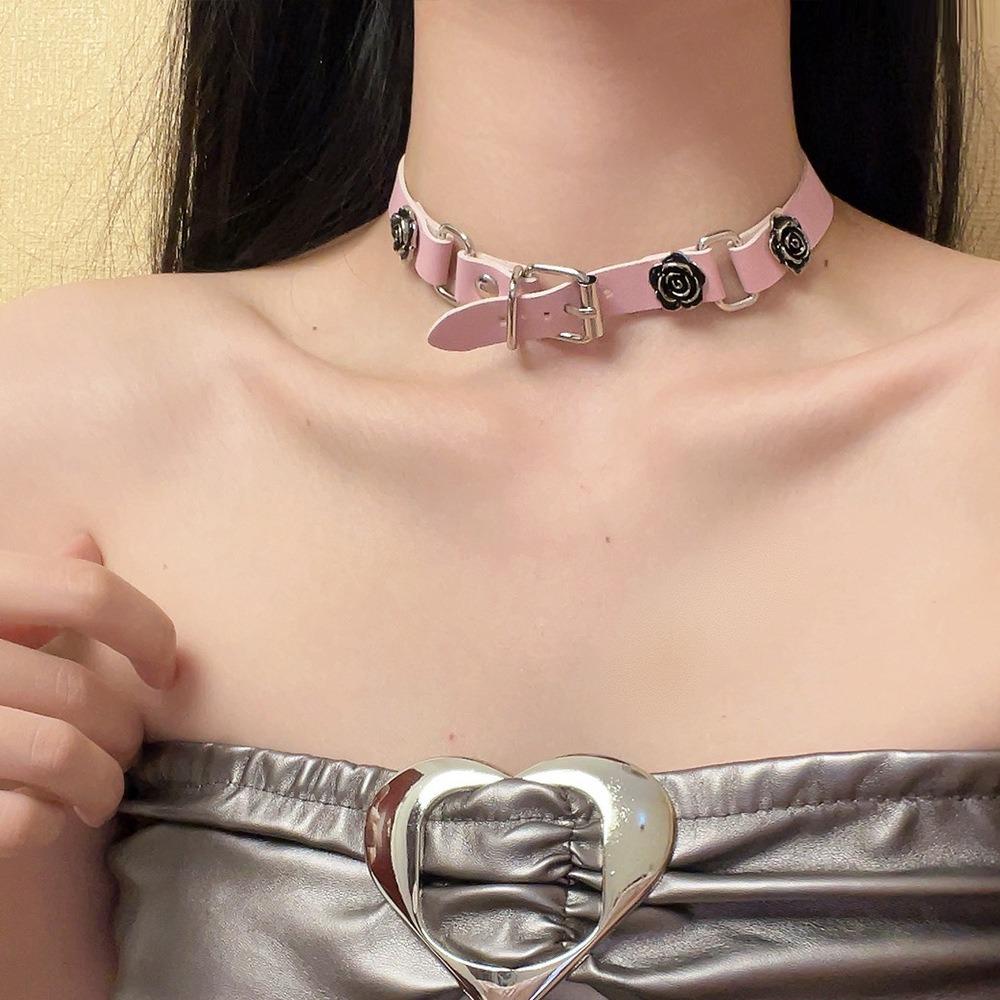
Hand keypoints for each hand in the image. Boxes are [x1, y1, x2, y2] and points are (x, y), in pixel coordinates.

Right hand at [0, 533, 175, 854]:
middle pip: (81, 690)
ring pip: (63, 754)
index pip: (87, 591)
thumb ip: (28, 590)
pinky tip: (43, 817)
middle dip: (126, 732)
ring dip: (103, 784)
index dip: (148, 630)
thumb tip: (86, 543)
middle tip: (123, 749)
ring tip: (100, 792)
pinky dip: (50, 823)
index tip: (163, 669)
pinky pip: (23, 818)